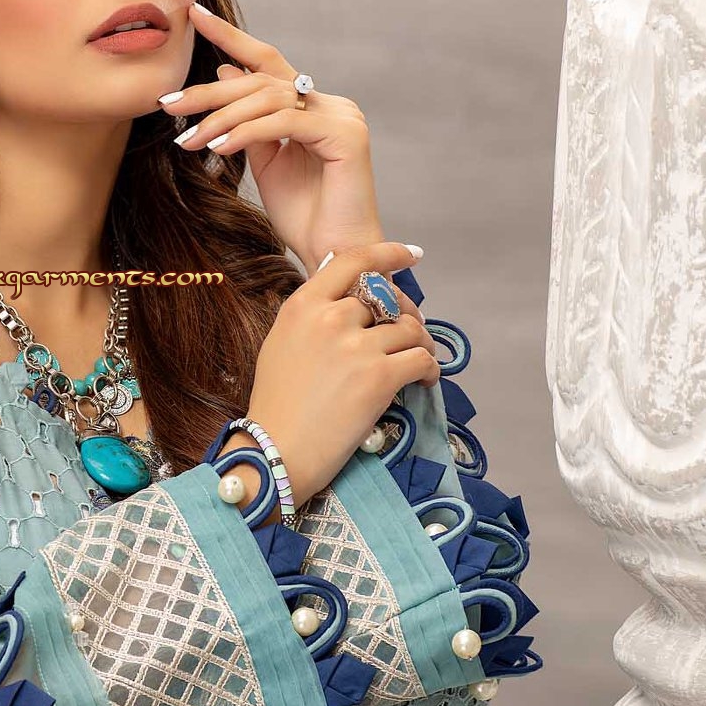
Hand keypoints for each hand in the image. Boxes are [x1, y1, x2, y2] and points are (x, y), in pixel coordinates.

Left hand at [164, 1, 386, 272]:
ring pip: (269, 98)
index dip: (231, 37)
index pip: (268, 62)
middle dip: (209, 92)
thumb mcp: (264, 160)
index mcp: (313, 105)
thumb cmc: (304, 216)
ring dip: (221, 119)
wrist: (336, 257)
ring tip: (188, 141)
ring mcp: (343, 115)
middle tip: (168, 103)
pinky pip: (284, 123)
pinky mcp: (347, 135)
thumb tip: (224, 73)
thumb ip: (247, 120)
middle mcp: (332, 103)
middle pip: (261, 80)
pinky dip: (246, 133)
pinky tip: (217, 149)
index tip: (193, 15)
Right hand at [245, 241, 436, 508]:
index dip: (388, 254)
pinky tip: (424, 380)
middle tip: (410, 334)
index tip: (410, 255)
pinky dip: (429, 369)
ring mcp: (356, 346)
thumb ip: (312, 315)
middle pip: (387, 299)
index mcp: (303, 306)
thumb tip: (345, 295)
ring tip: (417, 364)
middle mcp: (330, 318)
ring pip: (410, 329)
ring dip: (420, 345)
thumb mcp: (282, 343)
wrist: (275, 451)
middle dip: (405, 315)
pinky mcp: (379, 376)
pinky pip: (422, 359)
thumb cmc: (276, 405)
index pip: (353, 261)